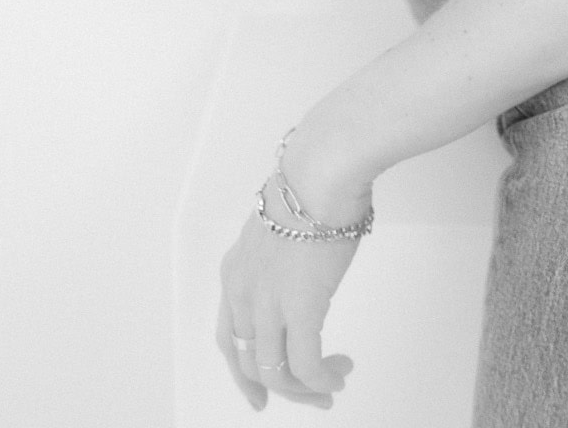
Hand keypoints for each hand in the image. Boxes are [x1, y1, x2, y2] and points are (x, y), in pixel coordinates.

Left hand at [216, 145, 370, 410]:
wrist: (323, 170)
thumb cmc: (314, 182)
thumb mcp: (283, 224)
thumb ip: (284, 253)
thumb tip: (306, 262)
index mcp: (235, 270)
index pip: (228, 336)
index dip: (242, 370)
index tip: (260, 393)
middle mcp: (242, 292)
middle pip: (249, 360)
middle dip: (277, 388)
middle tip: (309, 398)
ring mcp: (267, 302)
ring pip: (275, 372)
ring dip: (305, 389)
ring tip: (332, 386)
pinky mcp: (299, 308)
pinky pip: (305, 365)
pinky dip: (321, 378)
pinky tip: (339, 373)